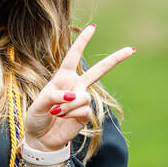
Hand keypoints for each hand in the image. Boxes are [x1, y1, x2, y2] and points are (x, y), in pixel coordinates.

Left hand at [24, 24, 134, 151]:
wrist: (41, 139)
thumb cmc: (36, 117)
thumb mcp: (38, 104)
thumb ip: (54, 96)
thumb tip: (74, 95)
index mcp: (62, 78)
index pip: (73, 56)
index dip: (82, 42)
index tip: (93, 28)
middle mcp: (75, 86)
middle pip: (99, 70)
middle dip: (115, 59)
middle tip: (131, 50)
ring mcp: (82, 100)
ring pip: (84, 96)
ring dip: (68, 105)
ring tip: (57, 113)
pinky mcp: (85, 114)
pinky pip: (83, 109)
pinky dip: (70, 114)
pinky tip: (62, 118)